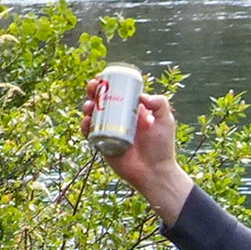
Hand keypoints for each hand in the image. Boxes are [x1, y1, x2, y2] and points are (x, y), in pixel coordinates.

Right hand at [81, 79, 193, 222]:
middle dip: (94, 92)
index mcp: (132, 111)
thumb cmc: (162, 147)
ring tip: (89, 106)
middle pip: (102, 101)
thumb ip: (160, 104)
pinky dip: (85, 126)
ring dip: (88, 107)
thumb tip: (141, 95)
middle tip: (93, 87)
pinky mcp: (103, 145)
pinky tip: (86, 121)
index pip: (117, 92)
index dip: (107, 83)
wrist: (154, 172)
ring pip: (94, 115)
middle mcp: (119, 119)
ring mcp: (110, 131)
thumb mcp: (165, 121)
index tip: (102, 77)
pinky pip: (90, 134)